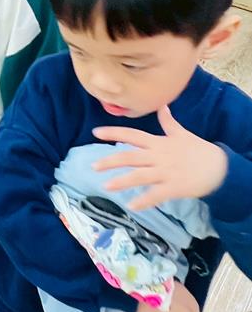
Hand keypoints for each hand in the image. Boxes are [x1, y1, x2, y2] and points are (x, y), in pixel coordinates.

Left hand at [93, 105, 227, 209]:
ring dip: (122, 182)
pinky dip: (144, 201)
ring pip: (140, 176)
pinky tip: (131, 206)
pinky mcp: (173, 188)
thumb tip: (162, 105)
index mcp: (158, 142)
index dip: (113, 133)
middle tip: (93, 166)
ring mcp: (165, 173)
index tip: (95, 132)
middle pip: (130, 157)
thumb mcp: (181, 133)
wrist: (219, 168)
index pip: (132, 135)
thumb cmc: (197, 150)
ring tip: (106, 186)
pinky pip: (156, 195)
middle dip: (110, 161)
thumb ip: (168, 121)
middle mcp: (158, 156)